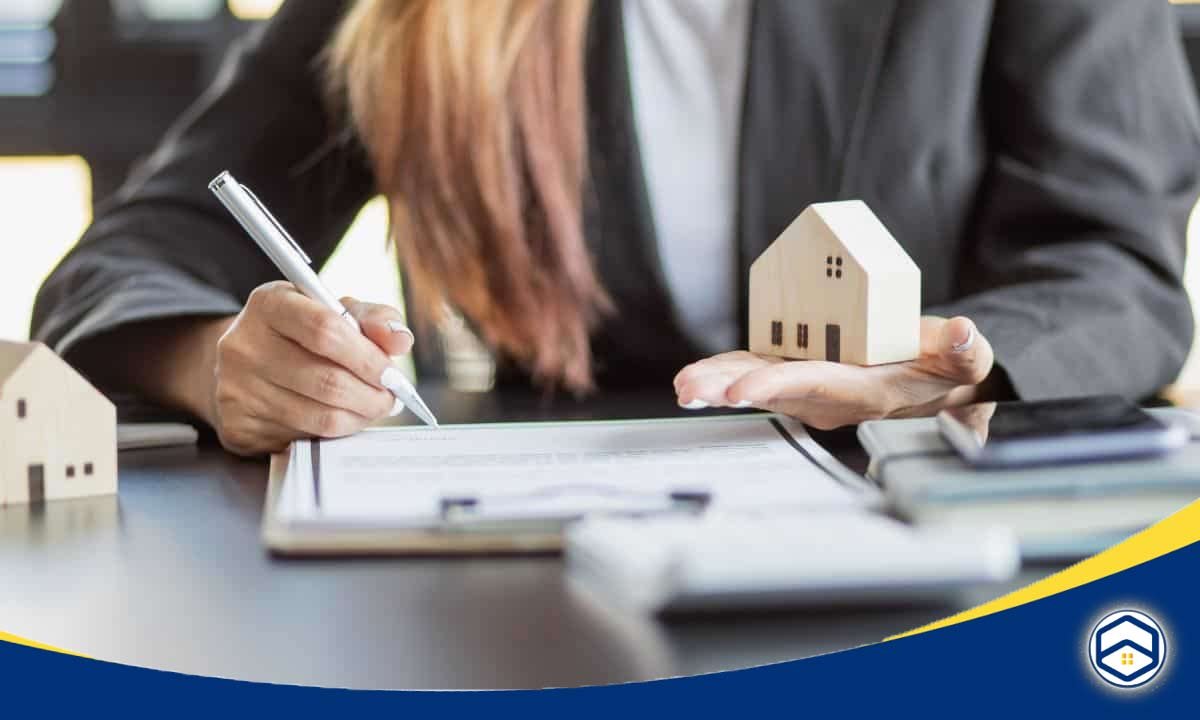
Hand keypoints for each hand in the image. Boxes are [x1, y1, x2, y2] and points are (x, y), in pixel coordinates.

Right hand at [205, 281, 414, 454]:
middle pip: (327, 380)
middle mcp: (243, 345)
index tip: (392, 373)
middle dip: (372, 394)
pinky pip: (305, 437)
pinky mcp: (238, 426)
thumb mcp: (332, 310)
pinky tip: (342, 418)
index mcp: (269, 304)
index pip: (325, 329)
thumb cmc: (300, 333)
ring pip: (321, 416)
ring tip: (373, 407)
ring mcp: (236, 389)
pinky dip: (335, 432)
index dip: (367, 356)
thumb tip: (401, 339)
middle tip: (391, 397)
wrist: (243, 364)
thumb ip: (372, 318)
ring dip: (360, 416)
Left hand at [673, 316, 994, 429]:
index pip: (815, 387)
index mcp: (864, 390)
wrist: (933, 384)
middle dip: (729, 389)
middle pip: (772, 390)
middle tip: (691, 388)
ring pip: (757, 382)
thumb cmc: (944, 370)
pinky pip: (756, 370)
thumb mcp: (966, 360)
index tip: (744, 389)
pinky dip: (726, 372)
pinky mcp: (797, 369)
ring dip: (718, 384)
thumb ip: (965, 350)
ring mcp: (809, 384)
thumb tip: (964, 333)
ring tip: (684, 385)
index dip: (778, 386)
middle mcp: (828, 394)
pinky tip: (696, 377)